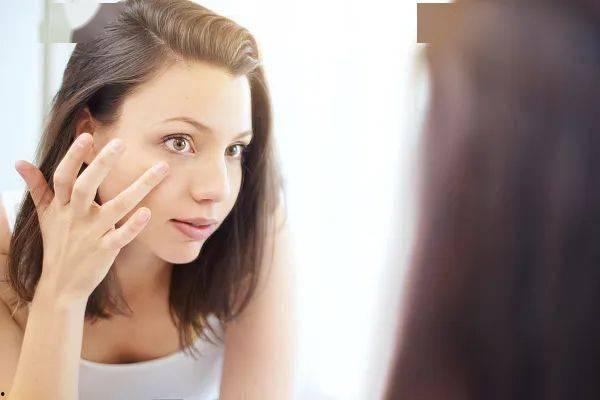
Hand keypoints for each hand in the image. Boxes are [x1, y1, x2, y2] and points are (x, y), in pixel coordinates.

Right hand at [14, 132, 168, 303]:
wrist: (60, 285)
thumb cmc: (58, 244)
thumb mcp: (45, 215)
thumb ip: (37, 187)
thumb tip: (19, 161)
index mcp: (61, 206)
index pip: (63, 177)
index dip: (73, 157)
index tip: (86, 136)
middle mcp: (75, 217)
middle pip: (85, 187)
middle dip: (101, 164)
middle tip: (121, 143)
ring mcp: (90, 235)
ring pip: (115, 207)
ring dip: (139, 187)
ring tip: (161, 169)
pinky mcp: (105, 251)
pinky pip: (120, 237)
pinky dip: (133, 226)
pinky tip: (148, 212)